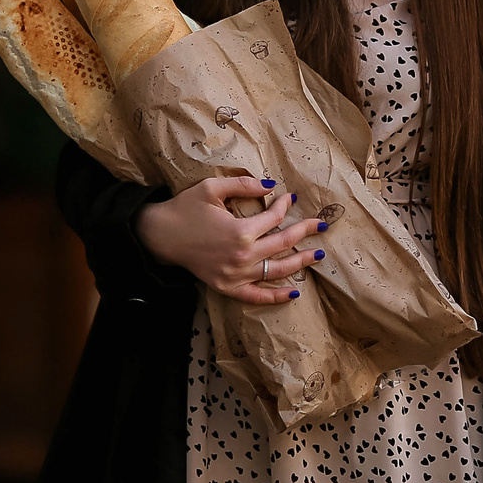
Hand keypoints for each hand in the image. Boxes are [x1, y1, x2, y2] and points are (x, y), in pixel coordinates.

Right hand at [134, 175, 326, 304]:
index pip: (274, 218)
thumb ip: (244, 185)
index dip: (285, 206)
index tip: (291, 198)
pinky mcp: (227, 287)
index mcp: (241, 231)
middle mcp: (243, 256)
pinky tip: (294, 291)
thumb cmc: (185, 209)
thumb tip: (271, 185)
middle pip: (283, 244)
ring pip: (277, 271)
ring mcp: (236, 275)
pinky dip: (276, 296)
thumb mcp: (211, 188)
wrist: (161, 235)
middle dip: (305, 232)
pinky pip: (257, 296)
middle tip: (321, 225)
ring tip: (318, 255)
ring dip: (301, 262)